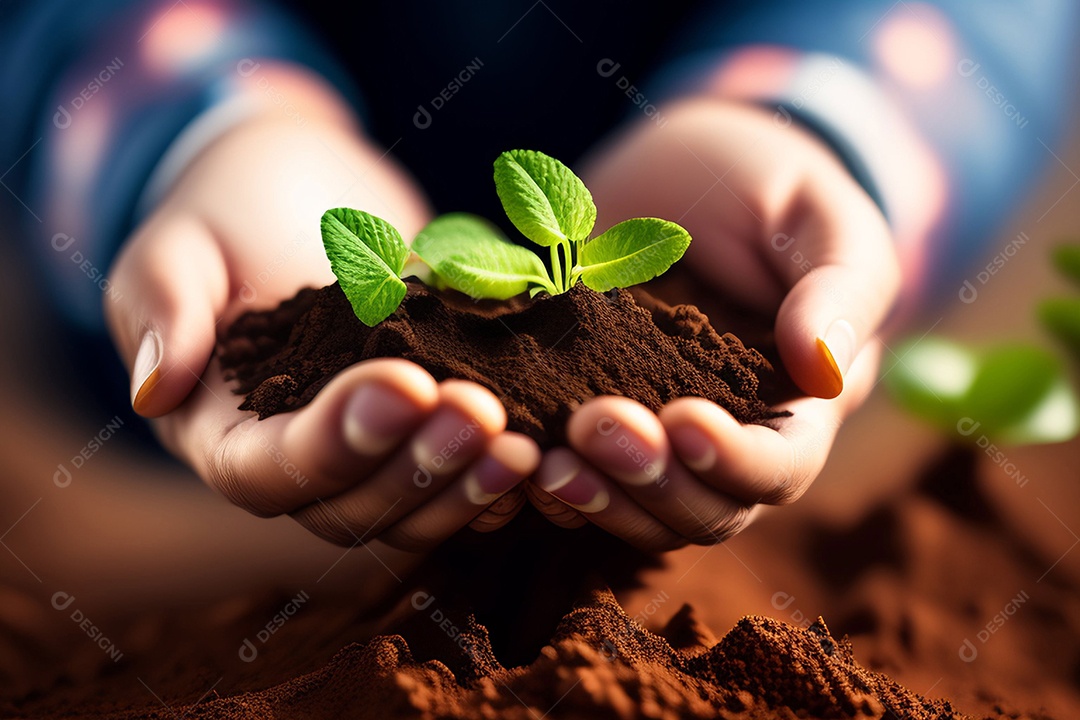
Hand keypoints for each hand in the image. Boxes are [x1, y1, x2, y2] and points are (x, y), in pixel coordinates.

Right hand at [106, 67, 537, 553]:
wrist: (296, 194)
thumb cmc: (222, 214)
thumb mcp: (173, 247)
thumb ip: (161, 310)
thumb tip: (154, 390)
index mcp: (223, 436)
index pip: (272, 469)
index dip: (339, 439)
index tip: (406, 383)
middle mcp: (296, 468)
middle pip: (353, 509)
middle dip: (420, 469)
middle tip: (481, 413)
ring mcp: (366, 457)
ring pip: (414, 511)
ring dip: (469, 487)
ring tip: (525, 445)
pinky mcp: (420, 435)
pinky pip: (458, 480)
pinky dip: (497, 477)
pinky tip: (546, 450)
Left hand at [528, 98, 898, 549]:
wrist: (682, 169)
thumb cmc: (773, 187)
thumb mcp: (821, 218)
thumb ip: (839, 289)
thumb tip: (827, 372)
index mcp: (796, 406)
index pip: (779, 467)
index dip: (735, 462)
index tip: (682, 421)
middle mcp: (725, 439)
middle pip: (701, 509)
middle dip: (648, 481)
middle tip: (594, 427)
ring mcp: (652, 434)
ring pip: (633, 507)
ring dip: (592, 495)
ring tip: (544, 461)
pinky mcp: (590, 410)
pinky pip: (573, 469)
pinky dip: (543, 473)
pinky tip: (510, 451)